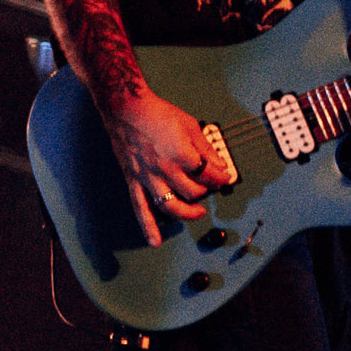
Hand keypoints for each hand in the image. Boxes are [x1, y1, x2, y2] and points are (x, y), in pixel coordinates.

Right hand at [103, 88, 233, 246]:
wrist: (126, 109)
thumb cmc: (157, 113)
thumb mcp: (190, 125)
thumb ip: (206, 148)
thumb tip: (221, 166)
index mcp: (182, 155)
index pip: (209, 175)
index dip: (221, 178)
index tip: (224, 177)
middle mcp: (166, 169)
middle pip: (194, 192)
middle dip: (206, 191)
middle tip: (210, 186)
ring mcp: (149, 178)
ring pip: (172, 205)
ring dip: (188, 212)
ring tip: (198, 212)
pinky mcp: (135, 181)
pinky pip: (141, 209)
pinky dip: (148, 227)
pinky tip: (155, 241)